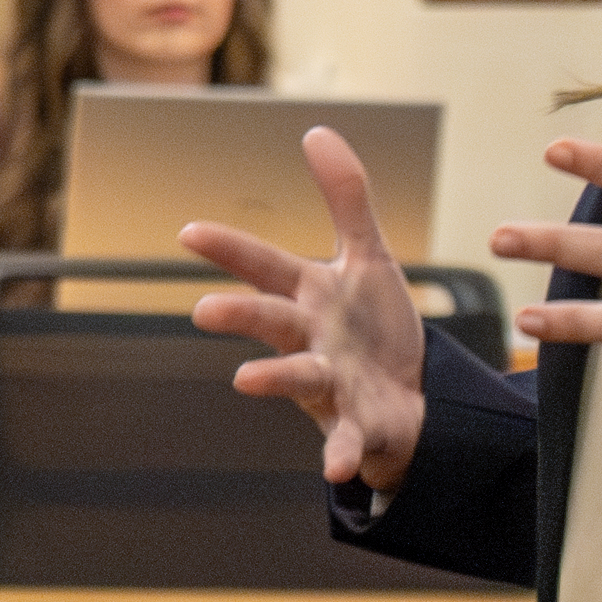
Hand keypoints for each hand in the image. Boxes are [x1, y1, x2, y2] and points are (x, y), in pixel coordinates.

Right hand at [185, 127, 428, 489]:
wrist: (412, 400)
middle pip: (271, 321)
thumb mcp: (367, 257)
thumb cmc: (376, 328)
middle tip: (201, 309)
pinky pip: (345, 442)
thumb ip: (345, 197)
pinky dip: (339, 455)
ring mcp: (329, 386)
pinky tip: (336, 472)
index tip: (189, 233)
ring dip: (273, 378)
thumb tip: (316, 130)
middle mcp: (309, 340)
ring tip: (245, 380)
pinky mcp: (356, 427)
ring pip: (298, 378)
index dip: (229, 250)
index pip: (263, 266)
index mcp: (309, 296)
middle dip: (239, 313)